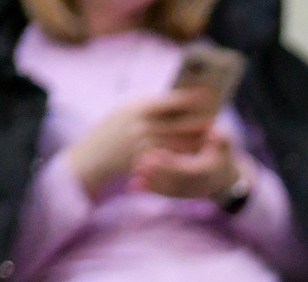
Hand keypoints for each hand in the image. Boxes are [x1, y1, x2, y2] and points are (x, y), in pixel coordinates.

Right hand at [64, 88, 217, 193]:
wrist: (92, 156)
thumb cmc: (112, 128)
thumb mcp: (126, 110)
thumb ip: (150, 107)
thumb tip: (177, 102)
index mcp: (138, 108)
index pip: (170, 100)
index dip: (190, 98)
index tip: (206, 94)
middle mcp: (142, 126)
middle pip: (179, 123)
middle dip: (199, 120)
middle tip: (214, 117)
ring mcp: (144, 145)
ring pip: (179, 142)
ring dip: (196, 138)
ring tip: (209, 133)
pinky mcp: (147, 162)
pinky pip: (171, 158)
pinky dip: (184, 153)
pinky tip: (195, 150)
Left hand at [133, 129, 244, 201]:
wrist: (223, 176)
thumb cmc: (220, 153)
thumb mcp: (223, 144)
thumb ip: (220, 138)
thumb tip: (215, 132)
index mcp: (208, 172)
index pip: (187, 170)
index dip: (171, 165)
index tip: (155, 155)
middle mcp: (200, 186)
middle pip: (176, 183)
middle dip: (157, 175)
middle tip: (139, 166)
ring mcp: (190, 192)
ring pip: (169, 191)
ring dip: (151, 185)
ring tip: (134, 177)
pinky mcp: (180, 195)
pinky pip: (165, 194)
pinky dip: (151, 190)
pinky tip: (134, 185)